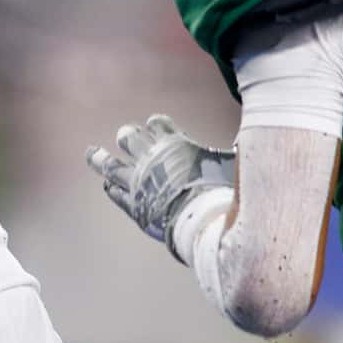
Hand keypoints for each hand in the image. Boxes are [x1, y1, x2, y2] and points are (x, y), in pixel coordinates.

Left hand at [87, 114, 233, 254]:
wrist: (200, 218)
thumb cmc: (218, 189)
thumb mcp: (229, 163)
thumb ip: (233, 151)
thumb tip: (251, 140)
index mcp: (172, 143)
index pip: (158, 124)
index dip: (157, 124)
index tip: (155, 124)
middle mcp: (149, 158)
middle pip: (130, 138)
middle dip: (128, 136)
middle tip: (125, 135)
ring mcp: (136, 181)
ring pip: (111, 165)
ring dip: (100, 158)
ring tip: (91, 153)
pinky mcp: (131, 203)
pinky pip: (115, 193)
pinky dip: (110, 188)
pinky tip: (106, 186)